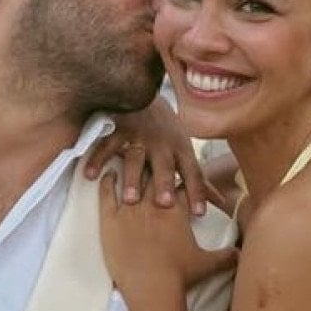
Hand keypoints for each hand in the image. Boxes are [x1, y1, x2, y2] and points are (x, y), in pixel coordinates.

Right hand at [84, 96, 219, 214]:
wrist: (146, 96)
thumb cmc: (169, 134)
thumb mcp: (185, 152)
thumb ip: (199, 180)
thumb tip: (221, 202)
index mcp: (182, 149)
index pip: (192, 173)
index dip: (197, 192)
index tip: (199, 214)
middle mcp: (163, 143)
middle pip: (165, 165)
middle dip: (164, 183)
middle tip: (163, 205)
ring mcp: (140, 135)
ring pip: (136, 157)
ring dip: (133, 178)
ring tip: (129, 200)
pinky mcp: (119, 128)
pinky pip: (107, 145)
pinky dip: (98, 159)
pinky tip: (90, 175)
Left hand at [99, 171, 236, 302]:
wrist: (153, 289)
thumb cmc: (180, 276)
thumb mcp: (208, 264)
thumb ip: (226, 256)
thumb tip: (241, 255)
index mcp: (177, 209)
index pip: (181, 184)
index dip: (182, 180)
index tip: (179, 177)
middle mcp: (154, 203)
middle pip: (155, 175)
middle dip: (155, 168)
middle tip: (152, 162)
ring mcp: (131, 210)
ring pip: (131, 179)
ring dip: (131, 169)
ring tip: (128, 160)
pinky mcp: (110, 220)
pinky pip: (107, 194)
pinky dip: (107, 182)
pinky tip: (107, 175)